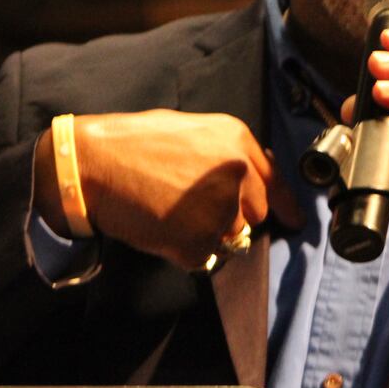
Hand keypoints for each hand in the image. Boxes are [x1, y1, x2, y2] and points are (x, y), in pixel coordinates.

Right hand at [34, 110, 301, 269]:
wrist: (93, 163)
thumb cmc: (135, 143)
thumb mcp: (192, 130)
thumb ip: (227, 153)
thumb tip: (251, 174)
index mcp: (238, 142)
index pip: (277, 182)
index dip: (286, 205)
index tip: (295, 221)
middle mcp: (238, 174)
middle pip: (256, 214)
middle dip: (234, 217)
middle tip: (195, 209)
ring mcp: (221, 210)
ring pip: (231, 239)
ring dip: (209, 235)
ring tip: (173, 215)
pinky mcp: (199, 241)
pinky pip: (203, 257)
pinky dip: (184, 251)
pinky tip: (161, 227)